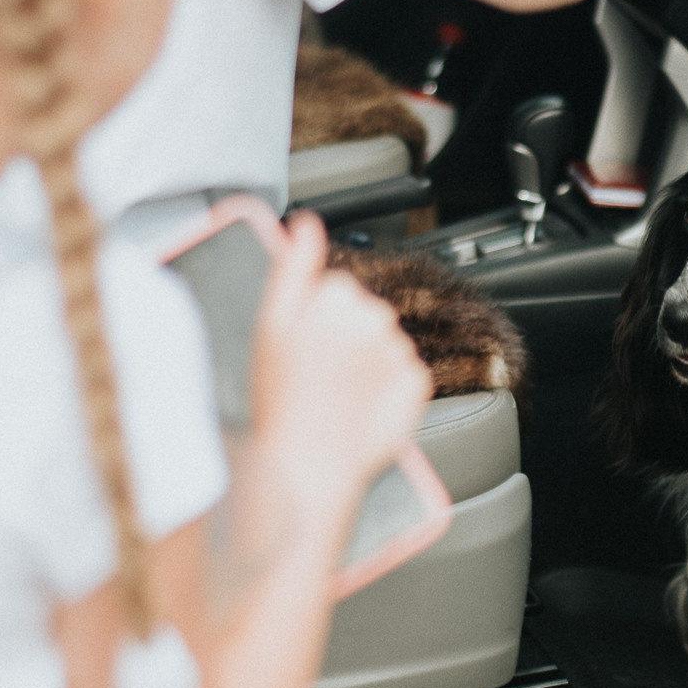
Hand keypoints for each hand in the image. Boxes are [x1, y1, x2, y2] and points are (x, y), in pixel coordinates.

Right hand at [248, 213, 430, 496]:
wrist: (305, 464)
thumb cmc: (279, 398)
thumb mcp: (270, 323)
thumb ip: (293, 264)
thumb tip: (307, 223)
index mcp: (336, 294)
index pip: (336, 291)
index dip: (316, 321)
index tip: (304, 349)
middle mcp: (375, 316)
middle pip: (363, 317)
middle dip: (344, 341)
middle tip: (317, 377)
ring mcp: (399, 350)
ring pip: (384, 347)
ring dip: (366, 366)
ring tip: (336, 398)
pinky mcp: (417, 383)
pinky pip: (403, 376)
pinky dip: (387, 390)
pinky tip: (360, 408)